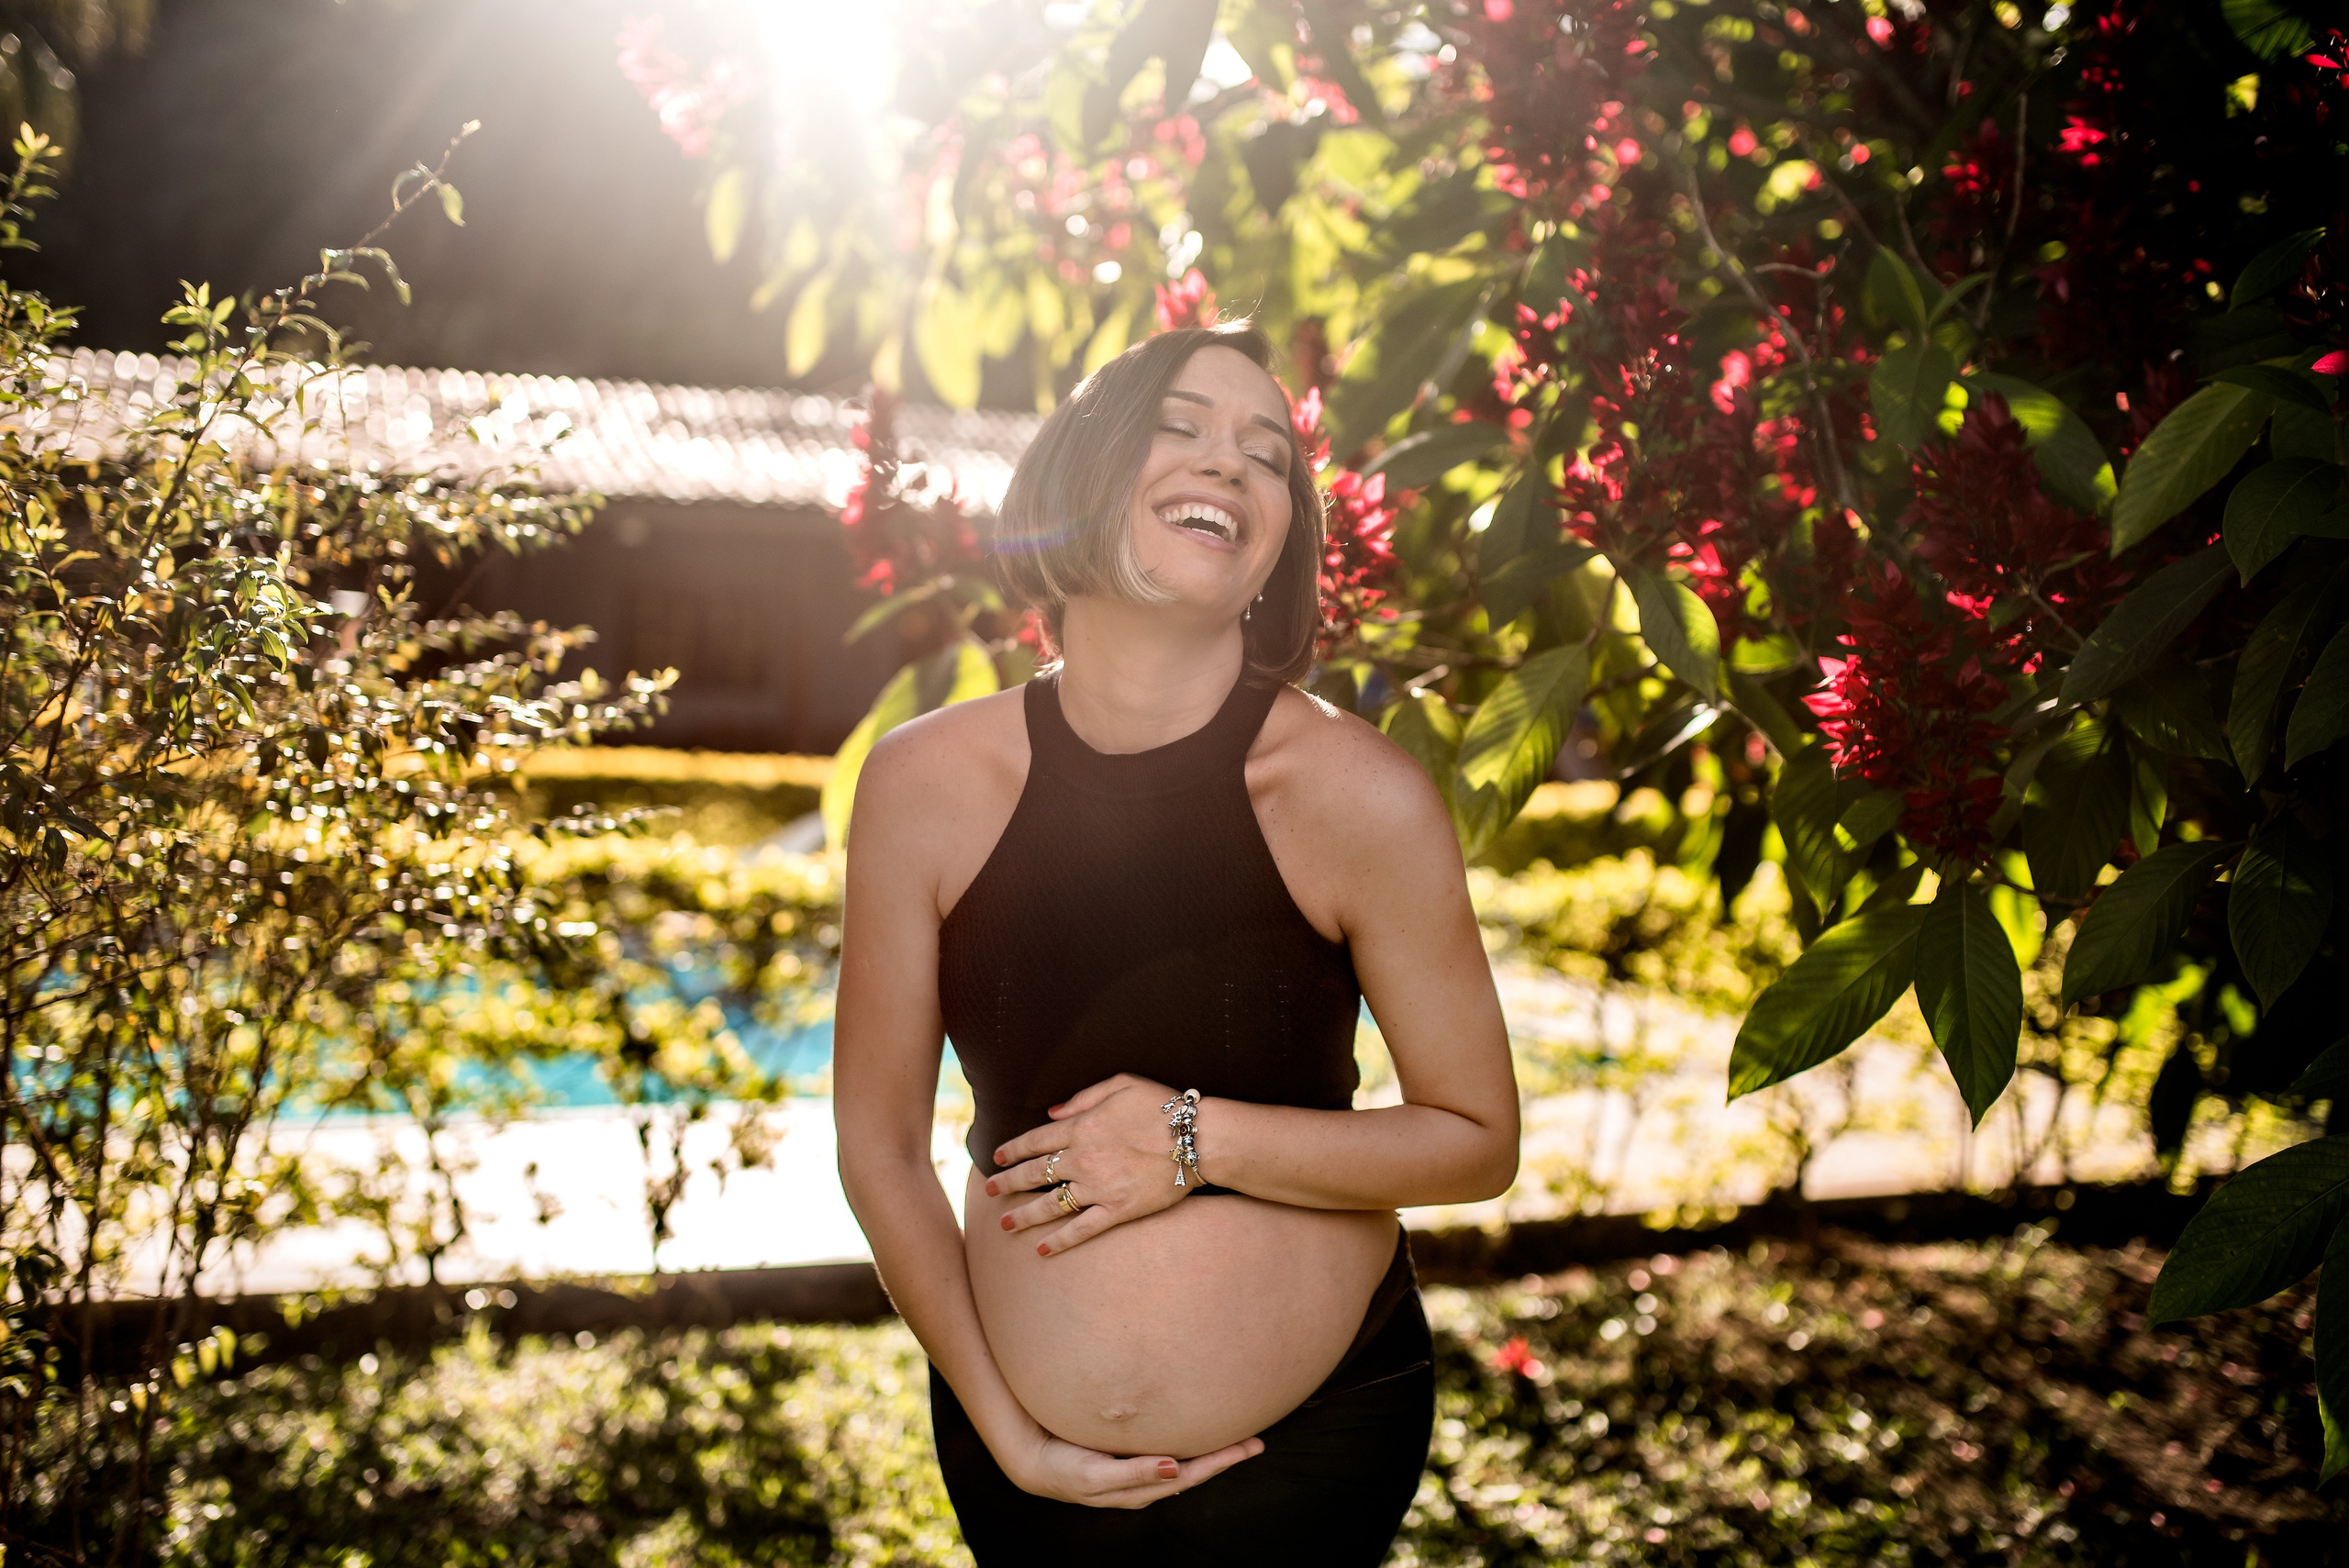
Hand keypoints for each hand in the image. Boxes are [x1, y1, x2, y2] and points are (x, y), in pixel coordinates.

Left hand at [987, 1073, 1192, 1255]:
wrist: (1196, 1139)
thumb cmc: (1162, 1107)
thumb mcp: (1121, 1085)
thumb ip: (1083, 1098)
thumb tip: (1052, 1114)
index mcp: (1081, 1128)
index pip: (1036, 1141)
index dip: (1013, 1150)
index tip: (998, 1158)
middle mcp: (1083, 1159)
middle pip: (1035, 1174)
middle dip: (1008, 1183)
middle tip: (989, 1191)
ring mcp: (1098, 1188)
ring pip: (1051, 1205)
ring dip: (1025, 1215)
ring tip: (1005, 1224)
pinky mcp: (1117, 1210)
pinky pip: (1081, 1229)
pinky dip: (1060, 1241)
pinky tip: (1042, 1249)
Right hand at [1002, 1423, 1263, 1507]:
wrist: (1033, 1462)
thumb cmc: (1065, 1467)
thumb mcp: (1097, 1474)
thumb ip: (1135, 1472)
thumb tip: (1176, 1468)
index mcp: (1144, 1487)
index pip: (1193, 1473)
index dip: (1223, 1460)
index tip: (1250, 1445)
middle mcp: (1147, 1481)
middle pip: (1196, 1470)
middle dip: (1225, 1457)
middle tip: (1256, 1440)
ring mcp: (1138, 1472)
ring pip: (1185, 1464)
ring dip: (1210, 1453)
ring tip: (1236, 1438)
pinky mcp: (1127, 1460)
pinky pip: (1168, 1456)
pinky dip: (1188, 1448)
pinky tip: (1196, 1436)